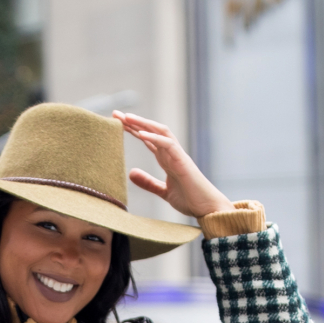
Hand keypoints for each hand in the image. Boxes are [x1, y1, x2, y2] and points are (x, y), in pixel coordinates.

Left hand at [114, 111, 233, 221]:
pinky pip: (168, 144)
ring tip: (127, 117)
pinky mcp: (183, 161)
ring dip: (143, 123)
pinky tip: (141, 134)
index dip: (133, 130)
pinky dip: (155, 138)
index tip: (116, 123)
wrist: (208, 208)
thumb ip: (148, 182)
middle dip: (134, 122)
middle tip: (115, 114)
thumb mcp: (163, 191)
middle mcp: (172, 153)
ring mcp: (178, 155)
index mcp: (167, 159)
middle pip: (151, 131)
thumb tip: (130, 173)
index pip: (148, 139)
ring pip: (160, 131)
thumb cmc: (190, 199)